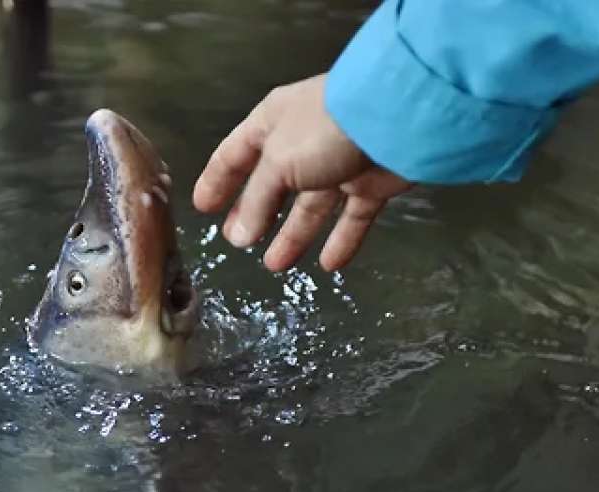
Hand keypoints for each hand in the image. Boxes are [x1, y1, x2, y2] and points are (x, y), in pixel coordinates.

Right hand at [192, 74, 413, 271]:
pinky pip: (351, 218)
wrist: (395, 119)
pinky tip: (329, 266)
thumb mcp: (277, 163)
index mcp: (272, 123)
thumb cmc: (324, 130)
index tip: (203, 207)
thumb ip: (257, 202)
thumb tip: (239, 235)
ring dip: (293, 235)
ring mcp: (338, 163)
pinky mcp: (370, 183)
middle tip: (238, 242)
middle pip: (272, 184)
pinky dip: (341, 240)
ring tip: (275, 265)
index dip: (217, 181)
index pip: (235, 155)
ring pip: (311, 207)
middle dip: (255, 214)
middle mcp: (302, 142)